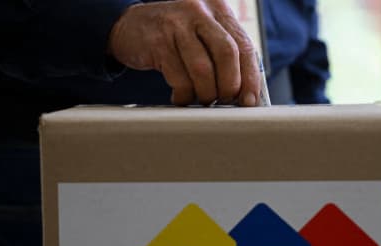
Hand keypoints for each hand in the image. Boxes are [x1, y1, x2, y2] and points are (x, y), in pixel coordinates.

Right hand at [108, 0, 260, 105]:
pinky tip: (181, 96)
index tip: (249, 100)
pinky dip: (184, 94)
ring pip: (203, 69)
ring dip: (206, 93)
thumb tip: (246, 92)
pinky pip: (179, 78)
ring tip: (202, 99)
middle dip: (229, 85)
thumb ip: (224, 54)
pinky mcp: (158, 41)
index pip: (244, 45)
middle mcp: (199, 10)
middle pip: (227, 53)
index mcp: (218, 8)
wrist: (130, 26)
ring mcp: (177, 24)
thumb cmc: (174, 36)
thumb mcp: (202, 34)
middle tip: (224, 101)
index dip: (250, 77)